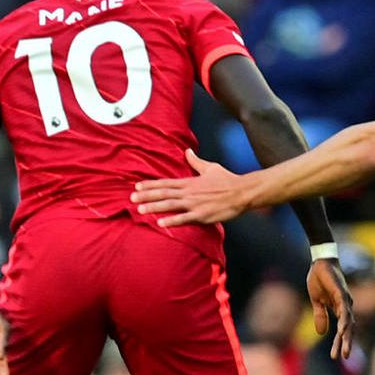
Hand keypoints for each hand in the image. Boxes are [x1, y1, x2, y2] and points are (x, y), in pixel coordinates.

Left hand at [131, 149, 251, 225]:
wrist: (243, 192)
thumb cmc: (228, 180)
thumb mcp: (210, 167)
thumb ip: (196, 161)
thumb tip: (187, 151)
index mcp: (189, 182)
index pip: (165, 183)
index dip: (150, 185)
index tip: (136, 187)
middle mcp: (189, 192)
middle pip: (164, 193)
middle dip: (146, 196)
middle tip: (131, 199)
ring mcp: (194, 204)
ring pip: (170, 205)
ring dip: (154, 207)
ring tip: (140, 210)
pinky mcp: (202, 215)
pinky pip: (184, 218)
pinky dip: (172, 220)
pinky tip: (160, 223)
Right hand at [307, 259, 354, 360]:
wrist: (319, 262)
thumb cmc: (319, 279)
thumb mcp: (316, 301)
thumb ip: (320, 315)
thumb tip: (321, 333)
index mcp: (339, 309)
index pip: (342, 330)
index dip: (339, 343)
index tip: (335, 356)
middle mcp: (346, 306)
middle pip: (348, 329)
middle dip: (345, 344)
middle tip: (343, 358)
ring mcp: (345, 300)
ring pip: (348, 322)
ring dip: (346, 337)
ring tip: (344, 349)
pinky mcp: (341, 293)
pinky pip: (344, 310)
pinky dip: (344, 321)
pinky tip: (342, 331)